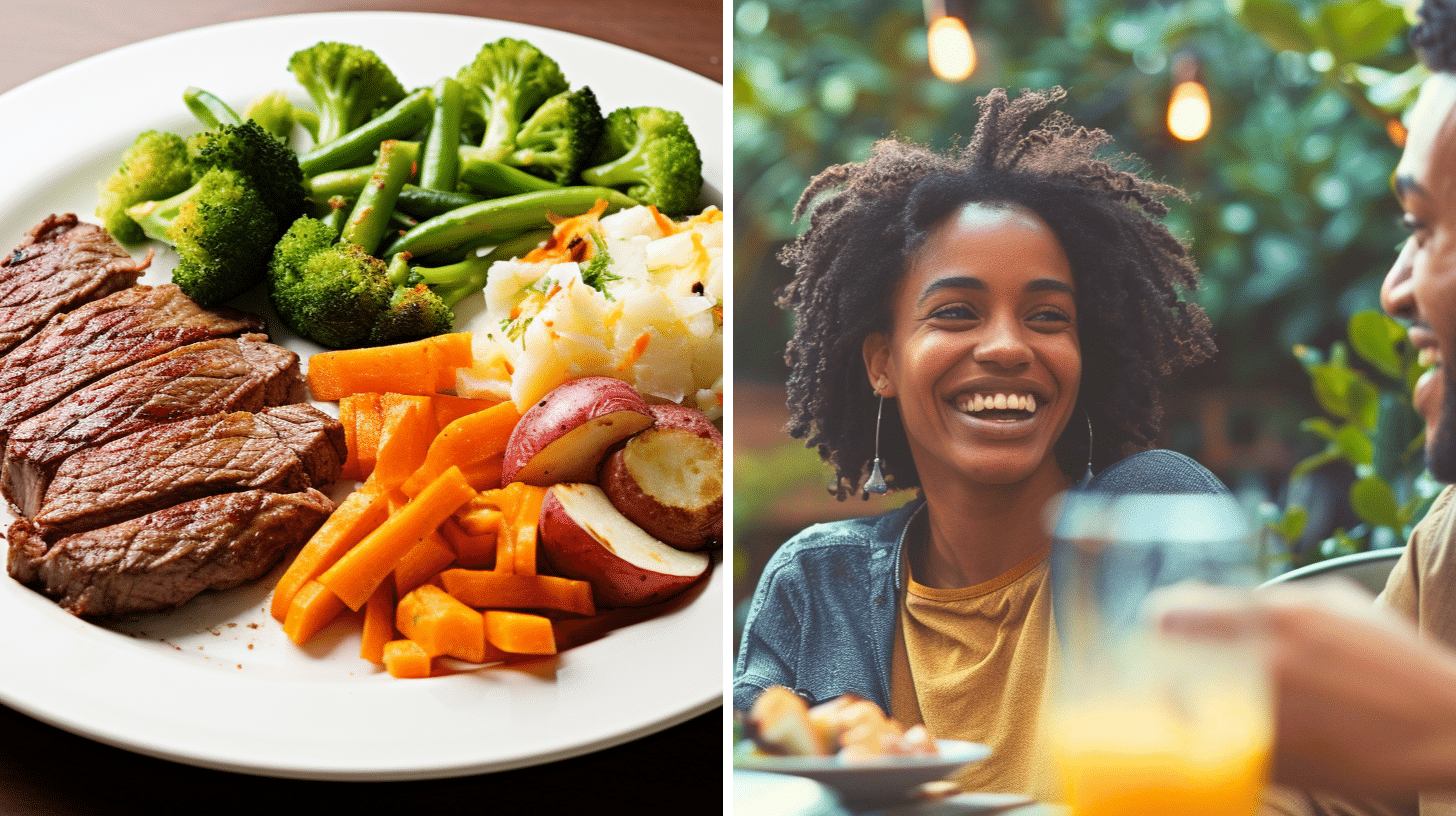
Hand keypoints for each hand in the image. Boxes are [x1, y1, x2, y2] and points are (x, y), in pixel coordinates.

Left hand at [1156, 579, 1455, 792]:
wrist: (1446, 730)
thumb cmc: (1395, 664)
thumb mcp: (1336, 608)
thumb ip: (1271, 602)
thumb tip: (1214, 600)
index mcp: (1279, 617)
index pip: (1174, 612)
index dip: (1161, 621)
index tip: (1162, 629)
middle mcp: (1265, 661)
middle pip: (1165, 658)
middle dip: (1162, 661)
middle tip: (1170, 668)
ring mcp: (1267, 712)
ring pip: (1179, 707)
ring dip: (1177, 702)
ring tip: (1190, 702)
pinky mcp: (1272, 759)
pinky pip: (1211, 748)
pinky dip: (1205, 740)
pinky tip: (1219, 733)